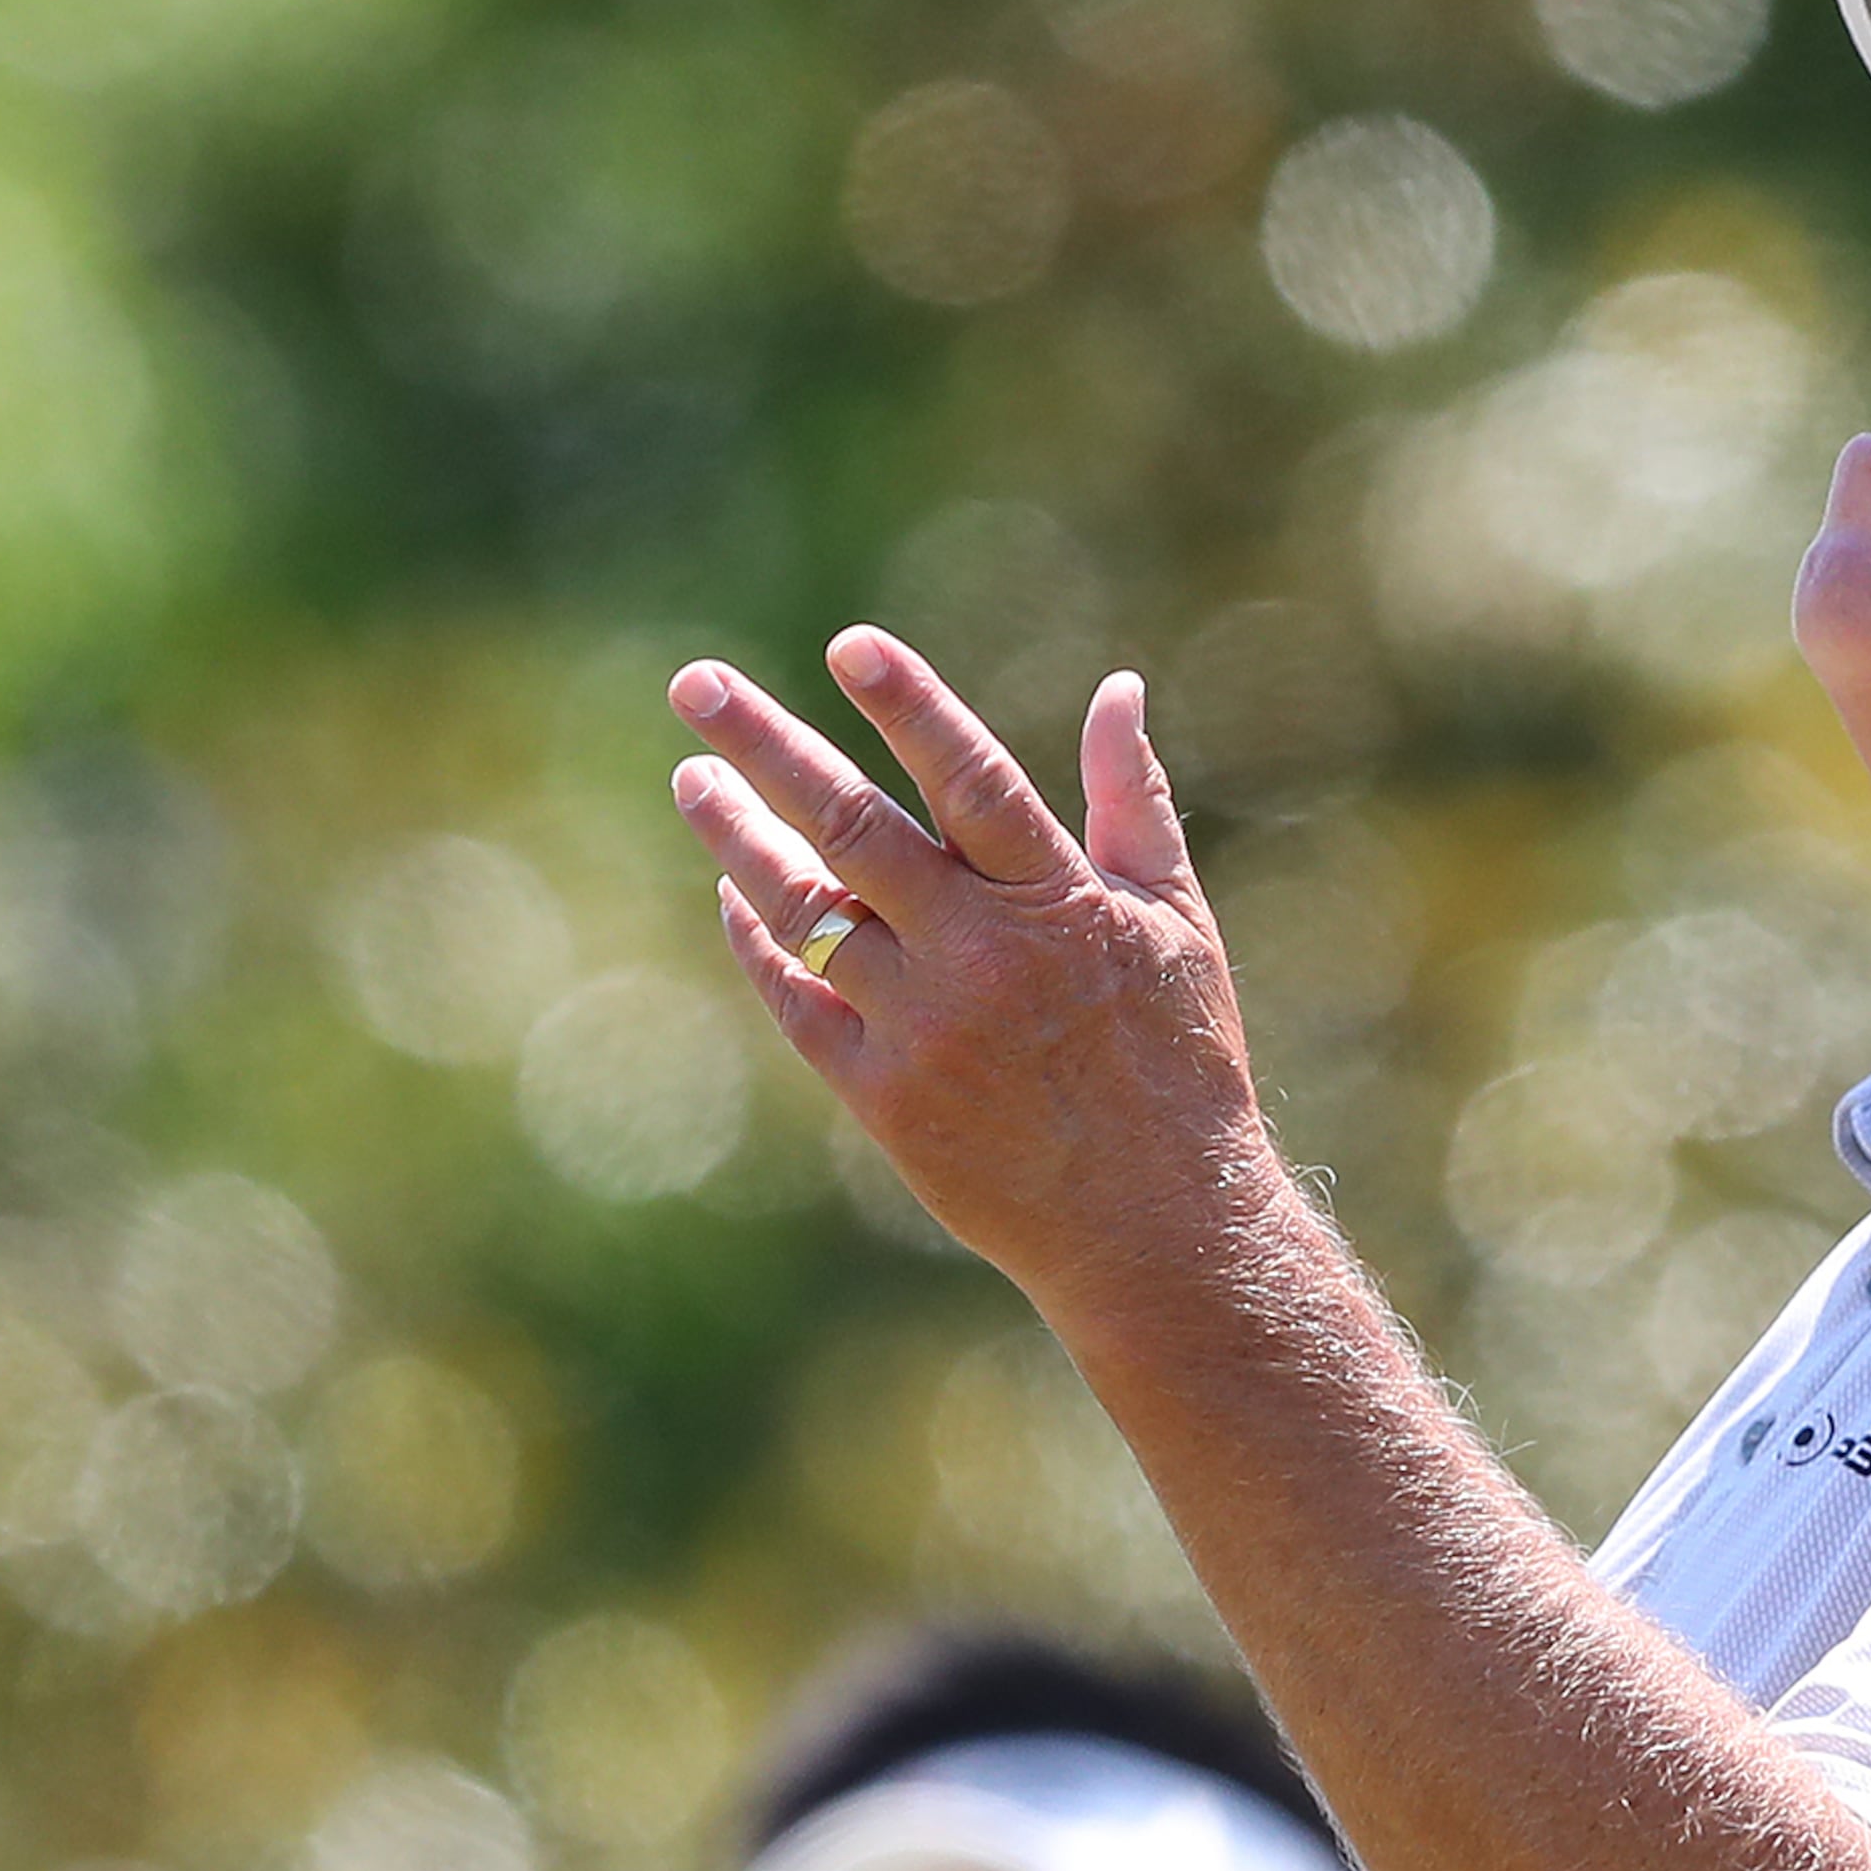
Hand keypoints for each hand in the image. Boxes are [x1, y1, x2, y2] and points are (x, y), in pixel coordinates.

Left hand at [671, 635, 1278, 1308]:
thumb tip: (1118, 686)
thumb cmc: (1178, 1058)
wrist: (1155, 1225)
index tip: (847, 645)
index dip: (909, 706)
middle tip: (695, 685)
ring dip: (739, 838)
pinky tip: (733, 891)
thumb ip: (1133, 799)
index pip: (970, 779)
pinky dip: (759, 942)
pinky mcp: (883, 1098)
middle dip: (767, 746)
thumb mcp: (1175, 919)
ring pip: (805, 910)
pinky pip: (797, 1002)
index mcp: (1060, 902)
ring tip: (692, 778)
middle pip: (853, 826)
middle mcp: (982, 956)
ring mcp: (923, 1028)